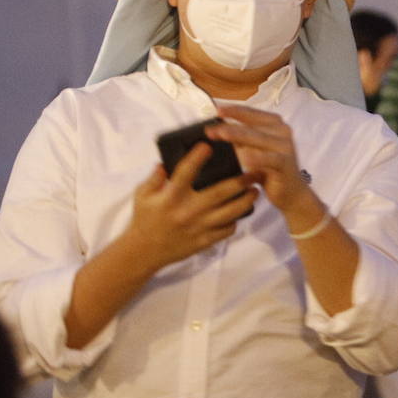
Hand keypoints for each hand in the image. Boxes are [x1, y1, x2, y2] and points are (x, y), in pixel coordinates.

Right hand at [123, 142, 259, 267]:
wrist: (145, 252)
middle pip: (219, 193)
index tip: (209, 145)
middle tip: (254, 172)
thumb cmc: (144, 219)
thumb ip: (154, 177)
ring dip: (245, 201)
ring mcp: (198, 227)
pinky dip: (235, 221)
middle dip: (240, 181)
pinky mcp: (204, 241)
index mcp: (171, 197)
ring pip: (229, 213)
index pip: (185, 172)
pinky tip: (239, 212)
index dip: (197, 158)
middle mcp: (187, 211)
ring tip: (255, 191)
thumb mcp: (142, 195)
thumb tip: (165, 162)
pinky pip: (226, 230)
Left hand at [209, 105, 311, 215]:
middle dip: (230, 126)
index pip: (251, 113)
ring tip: (223, 134)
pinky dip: (259, 159)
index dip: (233, 111)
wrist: (291, 192)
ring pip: (260, 138)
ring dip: (240, 136)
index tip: (216, 111)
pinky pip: (271, 159)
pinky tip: (246, 160)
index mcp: (274, 123)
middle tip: (212, 128)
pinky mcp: (287, 163)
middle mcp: (282, 131)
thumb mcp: (251, 149)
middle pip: (252, 125)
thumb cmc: (269, 169)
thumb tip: (213, 129)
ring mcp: (286, 146)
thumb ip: (237, 138)